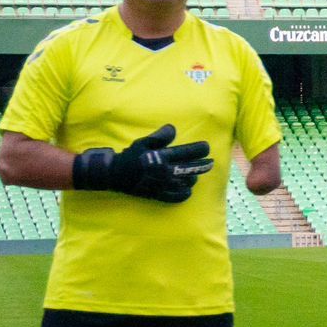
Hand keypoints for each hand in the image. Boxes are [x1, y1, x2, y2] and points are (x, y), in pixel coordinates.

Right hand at [73, 123, 213, 202]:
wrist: (115, 175)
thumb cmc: (130, 156)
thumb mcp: (143, 143)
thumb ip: (160, 136)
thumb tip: (173, 129)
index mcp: (162, 157)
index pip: (188, 152)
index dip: (200, 149)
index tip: (206, 147)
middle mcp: (165, 172)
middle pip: (192, 168)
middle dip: (204, 165)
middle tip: (210, 162)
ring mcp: (162, 185)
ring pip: (186, 182)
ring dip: (193, 178)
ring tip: (195, 174)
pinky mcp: (158, 195)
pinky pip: (176, 197)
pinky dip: (184, 193)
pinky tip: (188, 189)